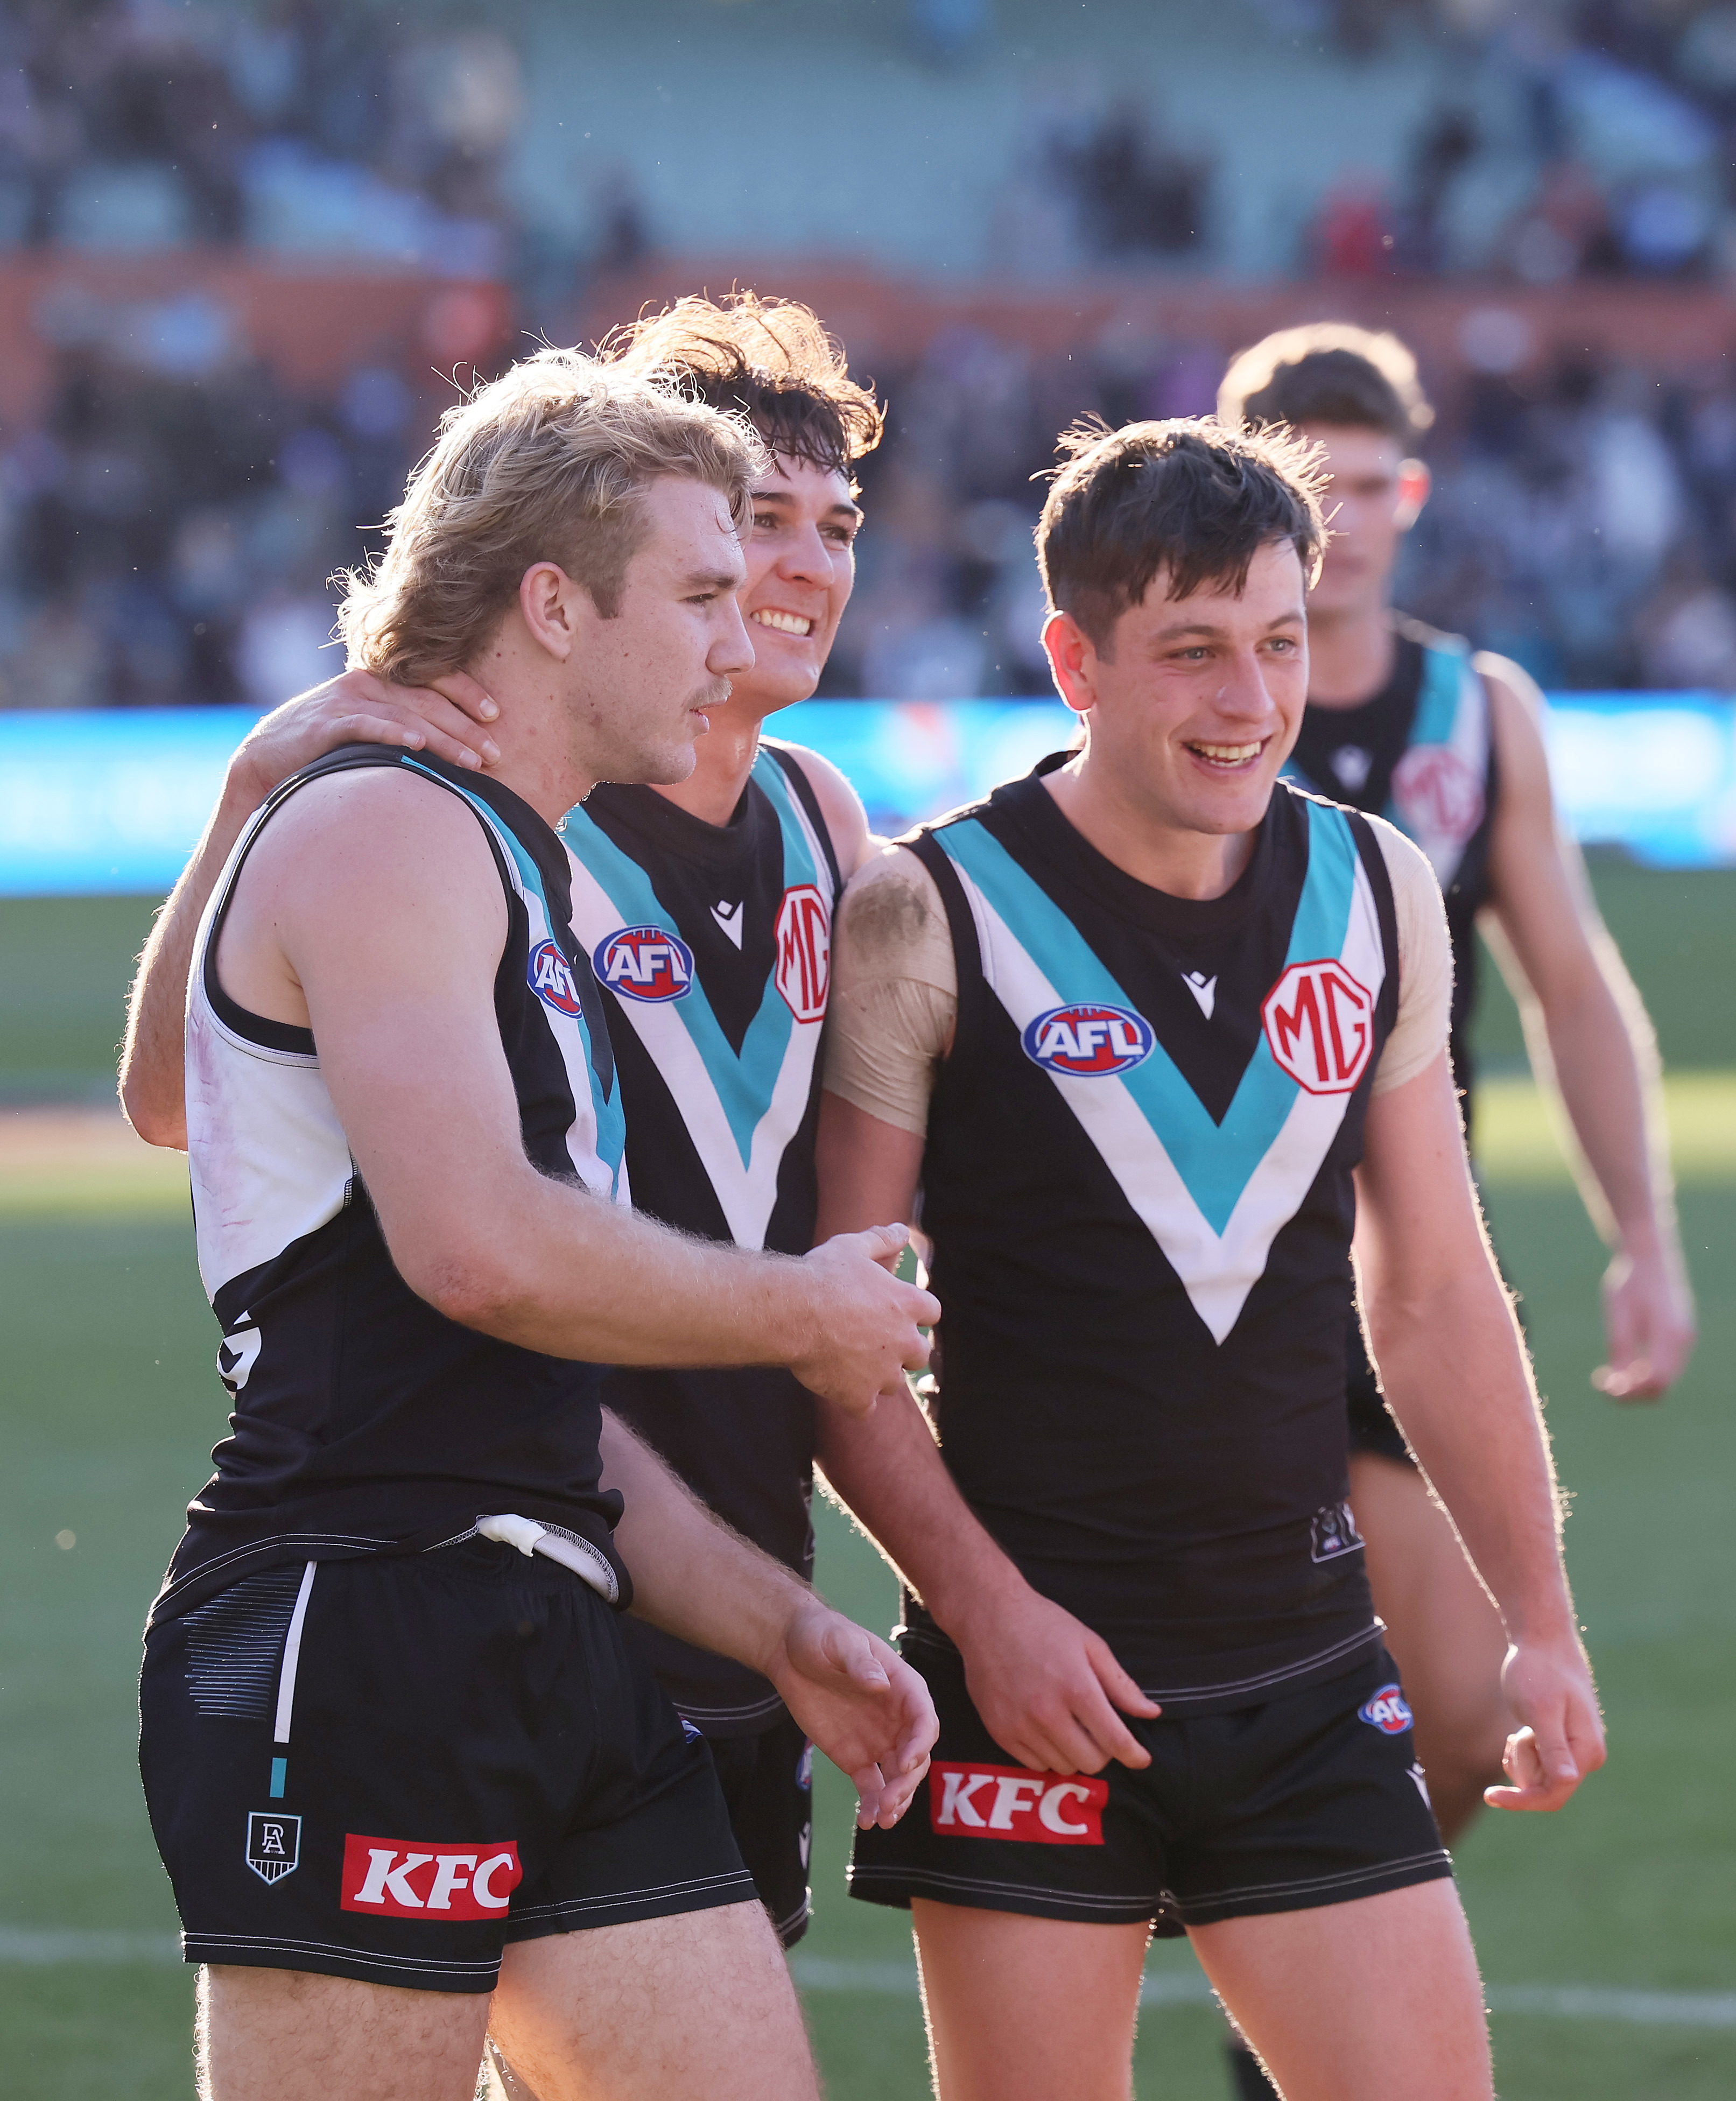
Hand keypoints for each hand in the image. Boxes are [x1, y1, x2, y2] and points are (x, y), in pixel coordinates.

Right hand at [227, 667, 501, 807]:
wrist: (267, 759)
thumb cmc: (328, 749)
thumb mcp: (370, 728)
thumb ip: (404, 725)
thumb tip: (455, 748)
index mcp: (382, 680)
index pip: (434, 678)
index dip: (467, 693)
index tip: (497, 716)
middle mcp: (367, 684)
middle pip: (428, 701)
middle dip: (466, 728)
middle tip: (497, 753)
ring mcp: (345, 702)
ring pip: (406, 715)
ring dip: (444, 739)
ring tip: (473, 761)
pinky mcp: (325, 724)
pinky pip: (366, 725)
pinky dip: (392, 733)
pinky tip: (417, 744)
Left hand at [768, 1600, 937, 1828]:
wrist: (790, 1651)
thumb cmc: (821, 1636)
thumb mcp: (839, 1642)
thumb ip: (860, 1661)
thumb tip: (881, 1684)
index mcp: (903, 1687)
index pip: (924, 1720)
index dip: (920, 1744)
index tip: (903, 1765)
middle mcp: (897, 1719)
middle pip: (916, 1757)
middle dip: (907, 1783)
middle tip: (887, 1802)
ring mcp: (879, 1740)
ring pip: (899, 1778)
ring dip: (896, 1800)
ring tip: (881, 1820)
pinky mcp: (857, 1757)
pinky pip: (872, 1786)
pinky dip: (873, 1805)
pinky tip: (867, 1822)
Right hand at [792, 1225, 939, 1418]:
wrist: (792, 1313)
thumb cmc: (822, 1276)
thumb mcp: (853, 1247)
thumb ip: (882, 1239)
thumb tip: (902, 1230)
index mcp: (907, 1304)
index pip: (931, 1313)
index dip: (915, 1313)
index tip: (896, 1312)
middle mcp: (903, 1341)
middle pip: (919, 1354)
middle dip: (902, 1350)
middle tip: (874, 1341)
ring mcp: (883, 1373)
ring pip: (893, 1383)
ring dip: (878, 1375)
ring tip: (850, 1362)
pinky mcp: (859, 1396)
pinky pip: (865, 1407)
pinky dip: (854, 1399)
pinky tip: (837, 1385)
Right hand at [950, 1581, 1159, 1775]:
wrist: (988, 1616)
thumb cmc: (1043, 1625)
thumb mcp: (1089, 1644)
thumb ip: (1120, 1684)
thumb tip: (1150, 1713)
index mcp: (1076, 1687)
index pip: (1115, 1740)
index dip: (1134, 1755)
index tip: (1141, 1758)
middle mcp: (1047, 1713)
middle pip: (1092, 1761)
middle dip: (1104, 1751)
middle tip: (1099, 1731)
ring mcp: (1020, 1725)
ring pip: (1063, 1766)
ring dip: (1074, 1753)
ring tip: (1070, 1726)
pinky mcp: (999, 1732)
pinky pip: (1034, 1764)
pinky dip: (1048, 1753)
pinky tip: (1046, 1729)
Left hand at [1485, 1634, 1605, 1811]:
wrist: (1542, 1642)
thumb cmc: (1539, 1672)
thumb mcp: (1541, 1710)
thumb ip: (1554, 1746)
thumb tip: (1568, 1779)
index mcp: (1586, 1752)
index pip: (1554, 1795)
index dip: (1522, 1801)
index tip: (1491, 1796)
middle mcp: (1586, 1756)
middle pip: (1543, 1787)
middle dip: (1521, 1764)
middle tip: (1517, 1732)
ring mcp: (1575, 1750)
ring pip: (1537, 1776)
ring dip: (1521, 1755)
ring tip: (1522, 1725)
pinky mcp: (1561, 1742)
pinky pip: (1537, 1763)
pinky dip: (1522, 1749)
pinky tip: (1522, 1728)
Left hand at [1594, 1242, 1695, 1401]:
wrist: (1649, 1255)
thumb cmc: (1630, 1281)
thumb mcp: (1619, 1315)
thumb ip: (1621, 1349)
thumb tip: (1616, 1384)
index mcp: (1671, 1334)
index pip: (1657, 1380)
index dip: (1631, 1392)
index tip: (1603, 1387)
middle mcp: (1683, 1340)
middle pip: (1662, 1385)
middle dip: (1633, 1393)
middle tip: (1602, 1385)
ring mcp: (1684, 1340)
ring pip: (1663, 1379)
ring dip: (1637, 1385)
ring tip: (1607, 1377)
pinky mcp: (1677, 1337)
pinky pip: (1663, 1366)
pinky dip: (1643, 1374)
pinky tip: (1620, 1367)